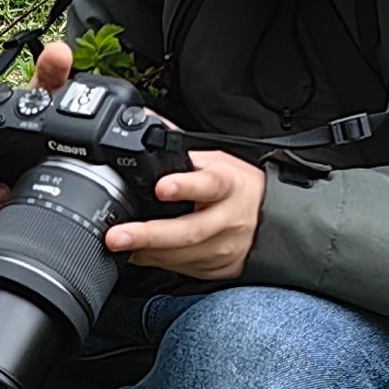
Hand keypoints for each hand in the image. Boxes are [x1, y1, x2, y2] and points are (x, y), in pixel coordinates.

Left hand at [105, 145, 265, 284]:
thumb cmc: (237, 186)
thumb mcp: (216, 161)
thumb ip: (180, 148)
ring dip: (147, 251)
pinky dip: (156, 262)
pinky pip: (183, 268)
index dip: (185, 186)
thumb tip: (144, 120)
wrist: (270, 220)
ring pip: (182, 255)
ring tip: (118, 246)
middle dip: (149, 235)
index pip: (209, 184)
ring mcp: (224, 247)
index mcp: (228, 184)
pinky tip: (138, 255)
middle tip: (118, 235)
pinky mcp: (219, 268)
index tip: (161, 187)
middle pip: (189, 231)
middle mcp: (228, 219)